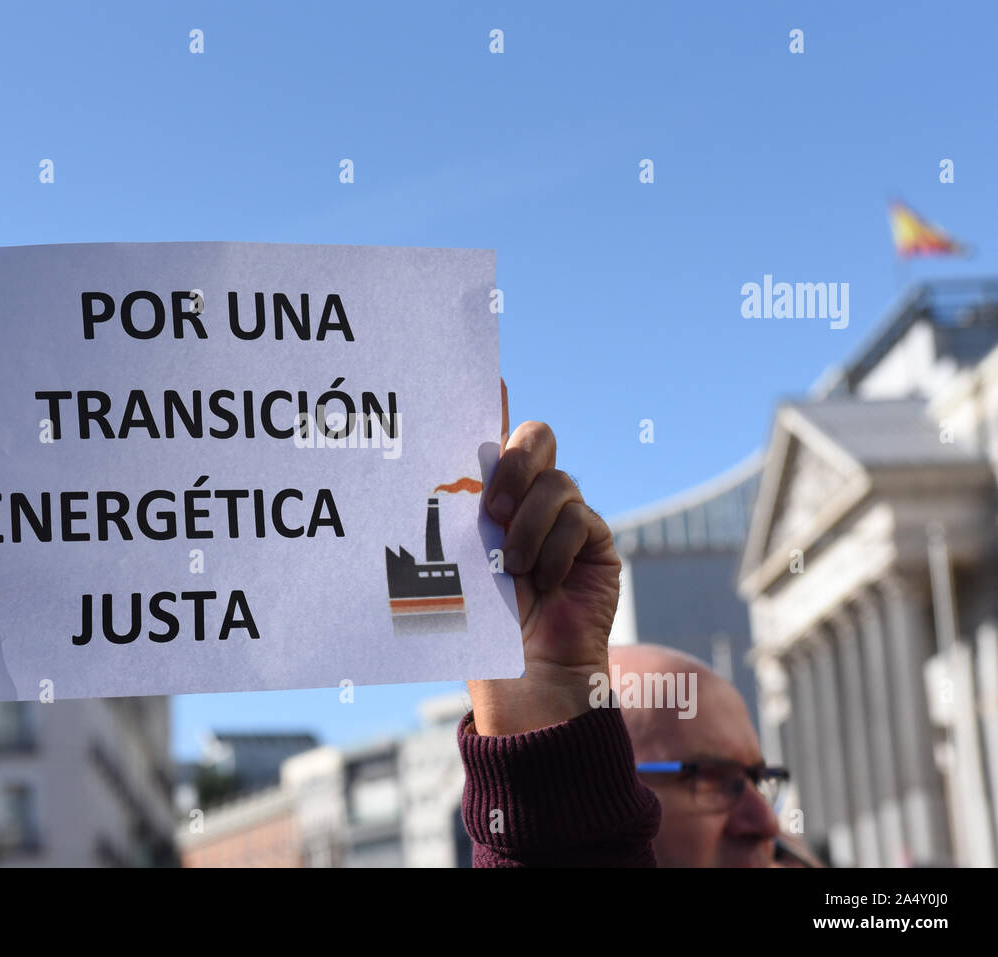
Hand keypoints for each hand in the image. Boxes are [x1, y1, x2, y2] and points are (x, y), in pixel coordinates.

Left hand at [467, 381, 620, 734]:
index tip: (487, 374)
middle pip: (534, 438)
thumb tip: (451, 464)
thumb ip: (459, 510)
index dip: (492, 400)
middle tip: (491, 507)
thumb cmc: (477, 622)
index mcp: (489, 495)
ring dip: (529, 525)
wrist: (521, 674)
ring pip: (556, 482)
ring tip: (514, 568)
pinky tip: (546, 582)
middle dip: (513, 463)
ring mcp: (566, 517)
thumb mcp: (455, 558)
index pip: (492, 435)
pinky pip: (580, 517)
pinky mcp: (595, 540)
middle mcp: (529, 497)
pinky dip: (557, 549)